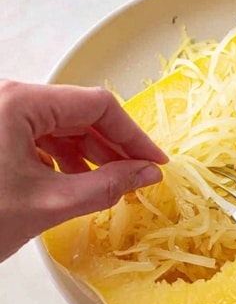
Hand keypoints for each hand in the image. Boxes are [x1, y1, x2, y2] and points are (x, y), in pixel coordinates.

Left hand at [0, 80, 167, 262]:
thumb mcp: (46, 204)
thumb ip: (105, 186)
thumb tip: (145, 175)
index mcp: (20, 102)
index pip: (97, 105)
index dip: (132, 135)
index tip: (153, 163)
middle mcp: (8, 99)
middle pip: (78, 113)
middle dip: (110, 147)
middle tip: (136, 177)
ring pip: (58, 125)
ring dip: (87, 154)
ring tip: (107, 186)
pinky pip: (35, 136)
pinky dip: (60, 159)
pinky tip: (71, 184)